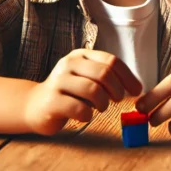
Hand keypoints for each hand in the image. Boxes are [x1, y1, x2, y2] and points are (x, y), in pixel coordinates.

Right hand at [23, 49, 141, 135]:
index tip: (137, 91)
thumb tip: (137, 88)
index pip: (111, 61)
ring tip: (101, 108)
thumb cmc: (69, 93)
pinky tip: (85, 116)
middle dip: (117, 90)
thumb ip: (107, 77)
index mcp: (81, 55)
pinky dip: (88, 115)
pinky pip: (79, 108)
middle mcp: (68, 64)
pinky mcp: (52, 101)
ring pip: (93, 90)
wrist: (34, 106)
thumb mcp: (87, 78)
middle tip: (117, 101)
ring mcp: (58, 81)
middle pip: (104, 74)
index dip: (128, 76)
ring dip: (103, 103)